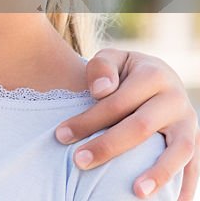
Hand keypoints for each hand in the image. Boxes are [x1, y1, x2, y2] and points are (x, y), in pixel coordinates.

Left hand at [54, 48, 197, 198]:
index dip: (88, 120)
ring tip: (136, 193)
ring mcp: (189, 122)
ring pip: (178, 150)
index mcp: (154, 74)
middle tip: (79, 161)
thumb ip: (102, 68)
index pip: (117, 102)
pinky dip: (187, 186)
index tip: (61, 135)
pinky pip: (195, 166)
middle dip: (108, 146)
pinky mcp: (195, 141)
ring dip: (158, 174)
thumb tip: (100, 91)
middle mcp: (176, 99)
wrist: (156, 75)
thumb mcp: (111, 59)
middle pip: (141, 127)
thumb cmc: (123, 72)